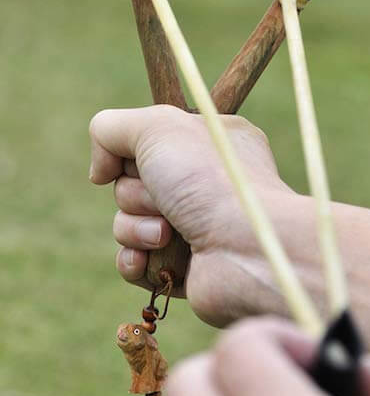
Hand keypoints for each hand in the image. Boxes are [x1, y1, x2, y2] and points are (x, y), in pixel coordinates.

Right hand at [89, 105, 300, 324]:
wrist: (245, 248)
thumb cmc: (209, 180)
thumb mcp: (158, 127)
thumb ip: (111, 129)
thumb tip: (99, 173)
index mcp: (205, 142)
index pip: (146, 141)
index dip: (135, 151)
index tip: (147, 156)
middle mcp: (200, 184)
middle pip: (129, 184)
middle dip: (135, 194)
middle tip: (165, 199)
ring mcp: (192, 228)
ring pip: (126, 224)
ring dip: (135, 228)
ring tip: (167, 233)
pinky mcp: (182, 268)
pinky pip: (134, 262)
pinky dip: (134, 261)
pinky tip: (147, 259)